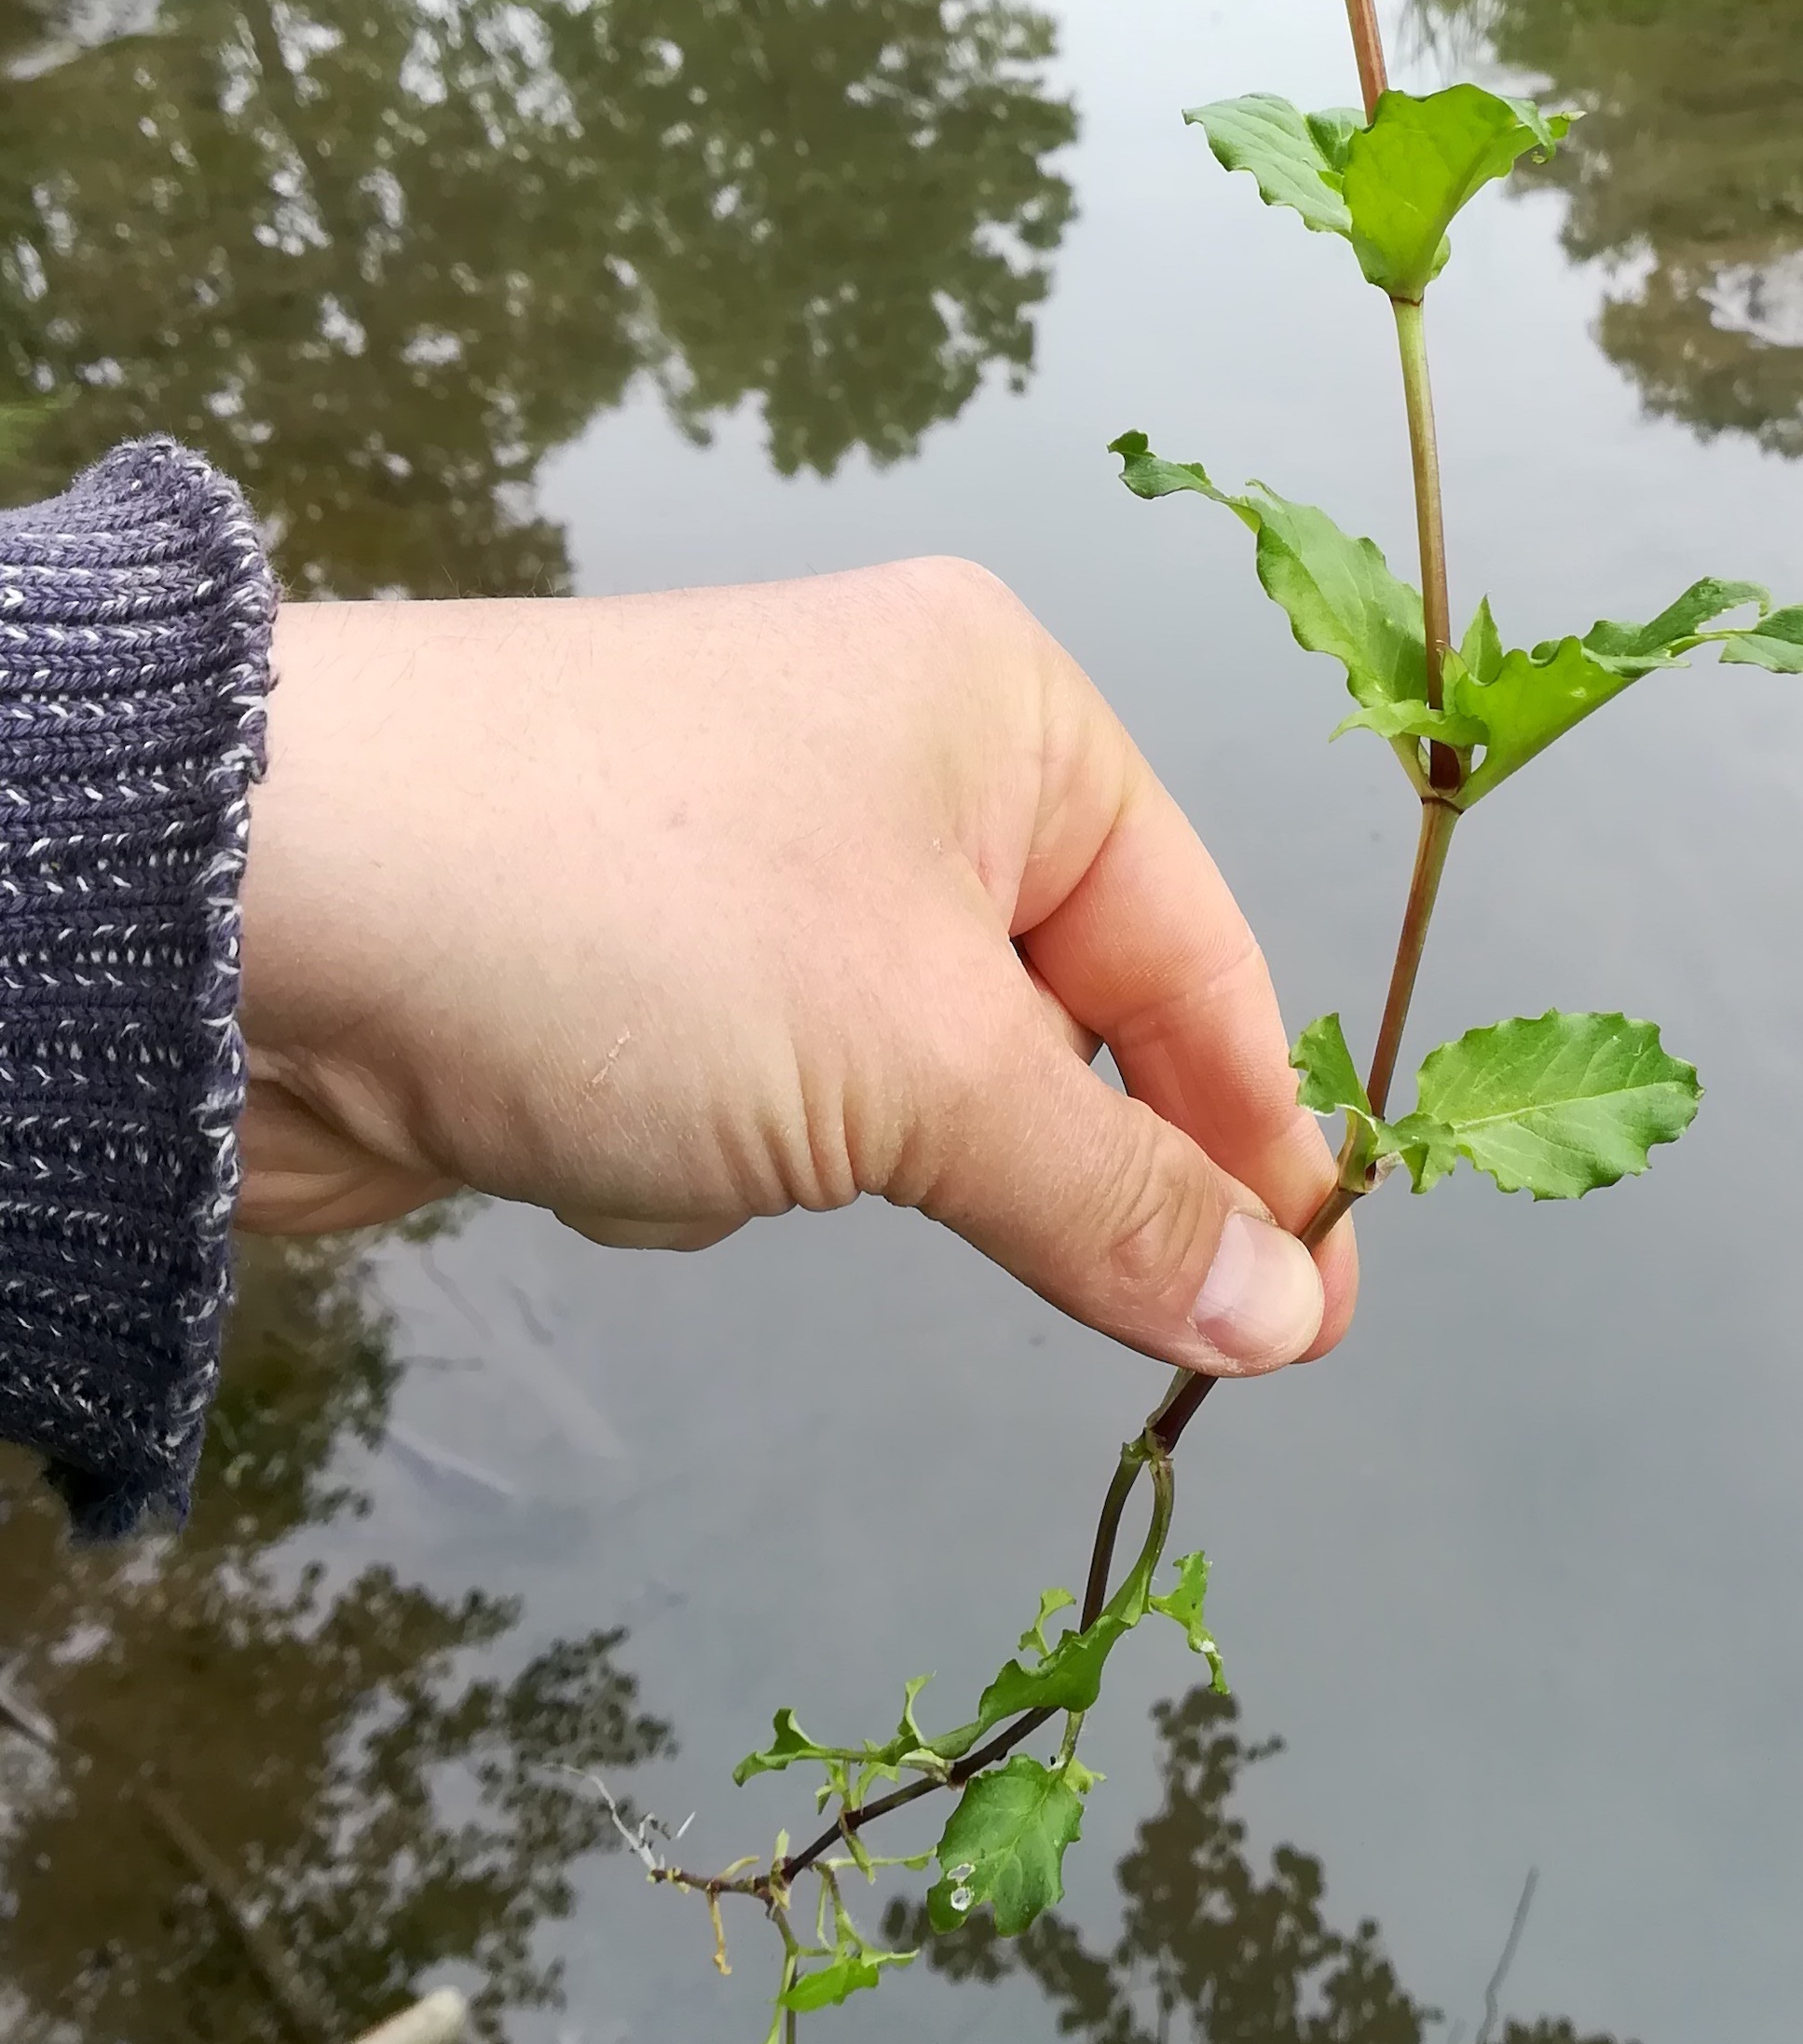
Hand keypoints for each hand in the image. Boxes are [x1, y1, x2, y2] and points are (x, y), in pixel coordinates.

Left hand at [236, 560, 1352, 1377]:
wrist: (251, 910)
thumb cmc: (639, 932)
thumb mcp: (921, 1072)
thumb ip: (1115, 1201)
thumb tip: (1285, 1317)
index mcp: (1005, 716)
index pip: (1203, 962)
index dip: (1265, 1151)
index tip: (1309, 1327)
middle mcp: (896, 759)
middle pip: (1059, 1029)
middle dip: (1012, 1158)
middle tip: (1064, 1292)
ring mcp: (757, 862)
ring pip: (902, 1091)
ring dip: (834, 1158)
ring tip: (703, 1125)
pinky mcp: (639, 964)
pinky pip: (766, 1106)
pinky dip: (710, 1158)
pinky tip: (601, 1134)